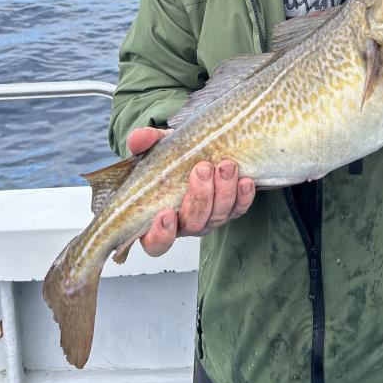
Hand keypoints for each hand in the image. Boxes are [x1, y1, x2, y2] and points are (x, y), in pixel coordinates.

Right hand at [126, 127, 255, 256]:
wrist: (197, 147)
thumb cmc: (169, 155)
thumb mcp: (155, 146)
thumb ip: (144, 142)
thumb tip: (137, 139)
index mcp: (158, 219)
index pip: (156, 242)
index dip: (160, 233)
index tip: (166, 212)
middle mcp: (185, 224)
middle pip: (194, 224)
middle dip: (200, 197)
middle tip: (203, 169)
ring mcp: (210, 218)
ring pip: (218, 216)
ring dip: (224, 191)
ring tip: (225, 166)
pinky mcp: (231, 209)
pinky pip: (239, 209)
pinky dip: (244, 197)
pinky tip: (246, 181)